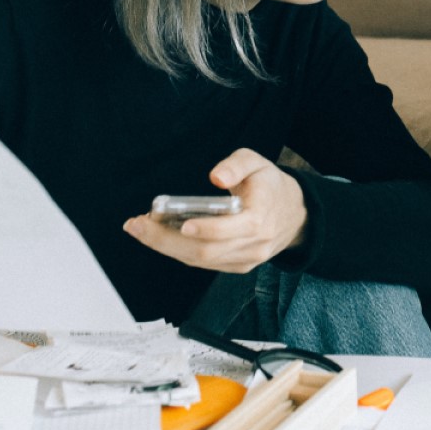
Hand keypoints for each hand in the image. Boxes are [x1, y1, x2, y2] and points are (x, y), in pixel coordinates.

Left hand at [123, 149, 307, 272]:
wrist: (294, 214)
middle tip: (136, 225)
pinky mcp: (237, 266)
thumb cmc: (269, 185)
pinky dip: (178, 251)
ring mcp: (245, 259)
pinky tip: (158, 238)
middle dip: (166, 240)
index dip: (206, 229)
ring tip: (140, 229)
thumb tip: (216, 177)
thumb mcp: (257, 163)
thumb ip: (236, 165)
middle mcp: (253, 245)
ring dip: (166, 247)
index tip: (182, 222)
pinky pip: (203, 263)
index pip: (231, 229)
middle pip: (206, 250)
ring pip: (200, 259)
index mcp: (261, 218)